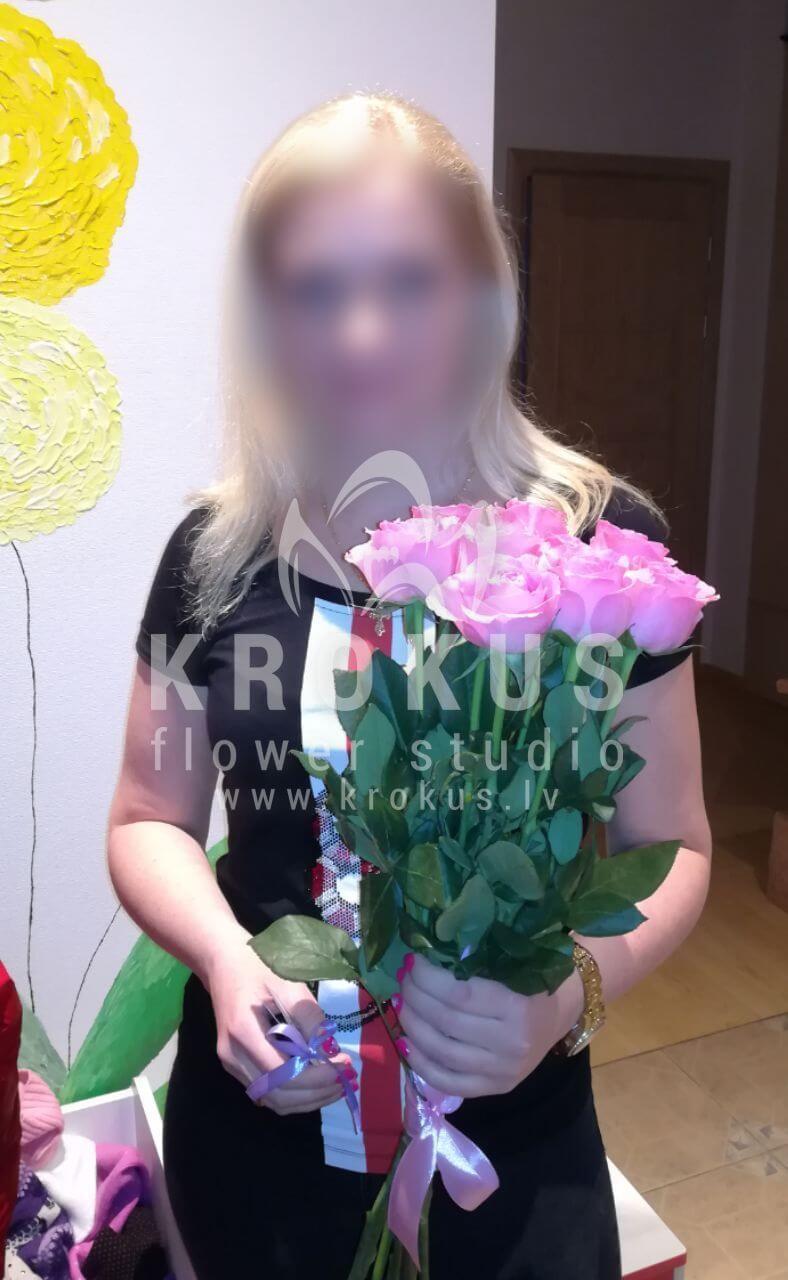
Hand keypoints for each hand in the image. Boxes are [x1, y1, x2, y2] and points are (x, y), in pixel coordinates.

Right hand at [203, 927, 355, 1113]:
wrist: (223, 962)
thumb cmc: (258, 966)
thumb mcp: (289, 985)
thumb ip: (310, 1020)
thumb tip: (331, 1054)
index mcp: (242, 1031)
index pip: (282, 1072)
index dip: (317, 1077)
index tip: (344, 1065)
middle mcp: (232, 1055)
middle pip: (278, 1094)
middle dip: (317, 1093)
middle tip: (347, 1080)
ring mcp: (231, 1063)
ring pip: (273, 1100)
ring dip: (307, 1099)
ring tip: (337, 1086)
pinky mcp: (236, 1065)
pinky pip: (267, 1091)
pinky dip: (293, 1094)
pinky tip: (315, 1083)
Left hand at [396, 954, 583, 1097]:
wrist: (557, 1018)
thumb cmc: (531, 984)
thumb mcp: (513, 967)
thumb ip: (474, 964)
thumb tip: (422, 960)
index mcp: (517, 1007)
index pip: (459, 995)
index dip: (427, 978)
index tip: (413, 962)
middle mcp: (511, 1043)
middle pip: (446, 1022)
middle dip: (416, 997)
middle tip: (404, 980)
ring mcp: (502, 1072)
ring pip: (442, 1052)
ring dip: (412, 1027)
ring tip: (401, 1005)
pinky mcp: (495, 1089)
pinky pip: (448, 1082)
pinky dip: (421, 1064)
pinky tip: (406, 1043)